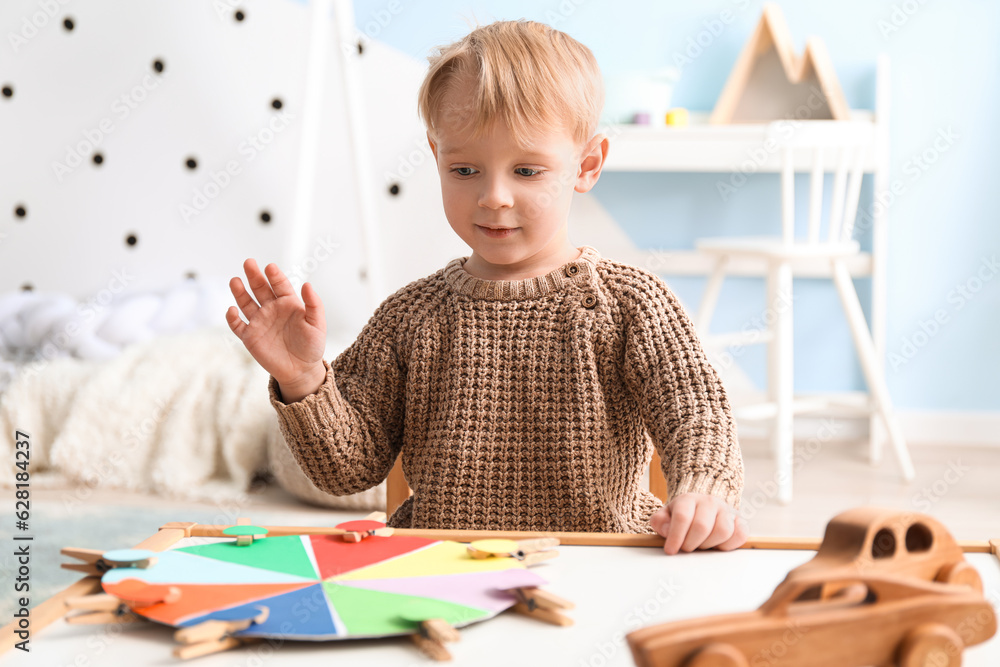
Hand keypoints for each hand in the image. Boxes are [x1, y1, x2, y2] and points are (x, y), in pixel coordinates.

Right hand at [227, 259, 326, 397]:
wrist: (301, 370)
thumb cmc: (312, 346)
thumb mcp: (317, 324)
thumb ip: (314, 304)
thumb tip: (307, 284)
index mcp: (288, 303)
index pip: (279, 285)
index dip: (274, 276)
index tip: (270, 267)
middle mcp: (271, 309)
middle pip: (260, 288)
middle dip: (254, 276)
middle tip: (249, 262)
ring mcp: (259, 322)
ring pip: (246, 303)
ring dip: (240, 292)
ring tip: (235, 281)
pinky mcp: (250, 337)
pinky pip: (238, 325)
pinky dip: (232, 318)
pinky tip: (232, 310)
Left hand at [649, 493, 747, 554]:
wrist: (702, 509)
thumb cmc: (683, 516)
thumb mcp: (666, 517)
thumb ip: (660, 522)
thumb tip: (668, 531)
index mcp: (688, 499)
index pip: (682, 517)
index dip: (675, 536)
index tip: (671, 550)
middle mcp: (709, 502)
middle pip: (702, 526)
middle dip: (691, 543)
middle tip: (686, 548)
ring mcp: (726, 510)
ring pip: (723, 531)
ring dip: (709, 545)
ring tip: (701, 545)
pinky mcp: (740, 520)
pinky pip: (740, 534)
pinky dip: (729, 545)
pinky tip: (717, 545)